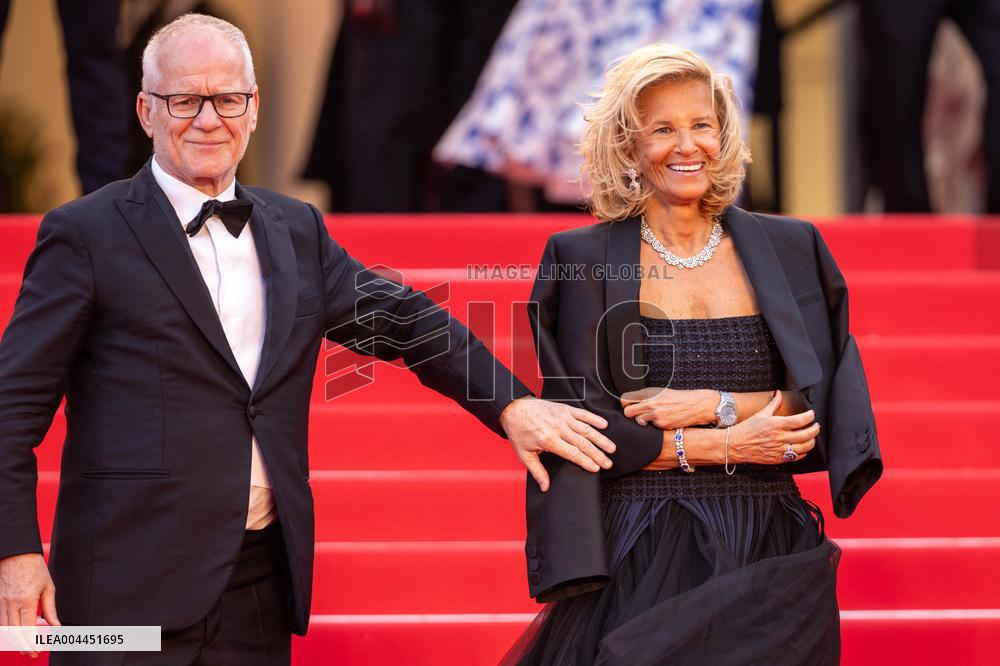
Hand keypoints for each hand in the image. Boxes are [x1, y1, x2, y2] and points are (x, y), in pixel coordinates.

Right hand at [0, 553, 59, 657]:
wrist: (17, 554)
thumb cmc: (35, 569)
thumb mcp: (48, 587)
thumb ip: (51, 609)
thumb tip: (56, 626)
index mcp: (26, 600)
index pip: (27, 629)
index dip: (32, 642)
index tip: (38, 650)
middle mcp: (11, 603)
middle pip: (14, 633)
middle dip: (23, 647)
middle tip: (32, 654)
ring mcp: (1, 602)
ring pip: (4, 629)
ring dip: (13, 642)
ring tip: (24, 648)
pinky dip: (5, 632)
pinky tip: (13, 636)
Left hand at [500, 396, 616, 491]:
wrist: (514, 409)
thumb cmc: (519, 432)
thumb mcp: (524, 454)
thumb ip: (537, 471)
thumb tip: (545, 487)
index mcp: (549, 440)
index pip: (572, 453)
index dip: (586, 462)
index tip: (596, 468)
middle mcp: (558, 428)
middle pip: (583, 443)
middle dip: (598, 454)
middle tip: (609, 463)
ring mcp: (562, 417)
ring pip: (586, 429)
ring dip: (600, 439)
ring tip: (611, 448)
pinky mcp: (564, 409)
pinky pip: (582, 414)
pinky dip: (594, 418)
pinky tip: (604, 425)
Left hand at [621, 387, 714, 428]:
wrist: (695, 405)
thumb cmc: (679, 399)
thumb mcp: (661, 392)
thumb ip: (647, 397)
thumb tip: (633, 402)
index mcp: (648, 392)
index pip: (625, 399)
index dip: (625, 404)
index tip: (629, 406)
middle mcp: (650, 402)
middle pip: (627, 411)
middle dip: (630, 415)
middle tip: (637, 415)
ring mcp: (655, 413)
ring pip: (637, 421)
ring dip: (641, 421)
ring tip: (650, 419)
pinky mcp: (660, 423)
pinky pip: (650, 427)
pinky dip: (653, 426)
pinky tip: (661, 422)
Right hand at [728, 391, 818, 463]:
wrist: (735, 445)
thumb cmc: (746, 429)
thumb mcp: (761, 414)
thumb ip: (774, 403)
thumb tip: (779, 393)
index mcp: (776, 425)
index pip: (800, 420)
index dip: (809, 416)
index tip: (811, 414)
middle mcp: (780, 438)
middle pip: (806, 434)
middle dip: (815, 429)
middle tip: (816, 425)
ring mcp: (780, 449)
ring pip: (804, 447)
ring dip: (811, 441)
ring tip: (811, 436)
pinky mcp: (778, 459)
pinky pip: (797, 457)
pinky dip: (803, 452)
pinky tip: (802, 447)